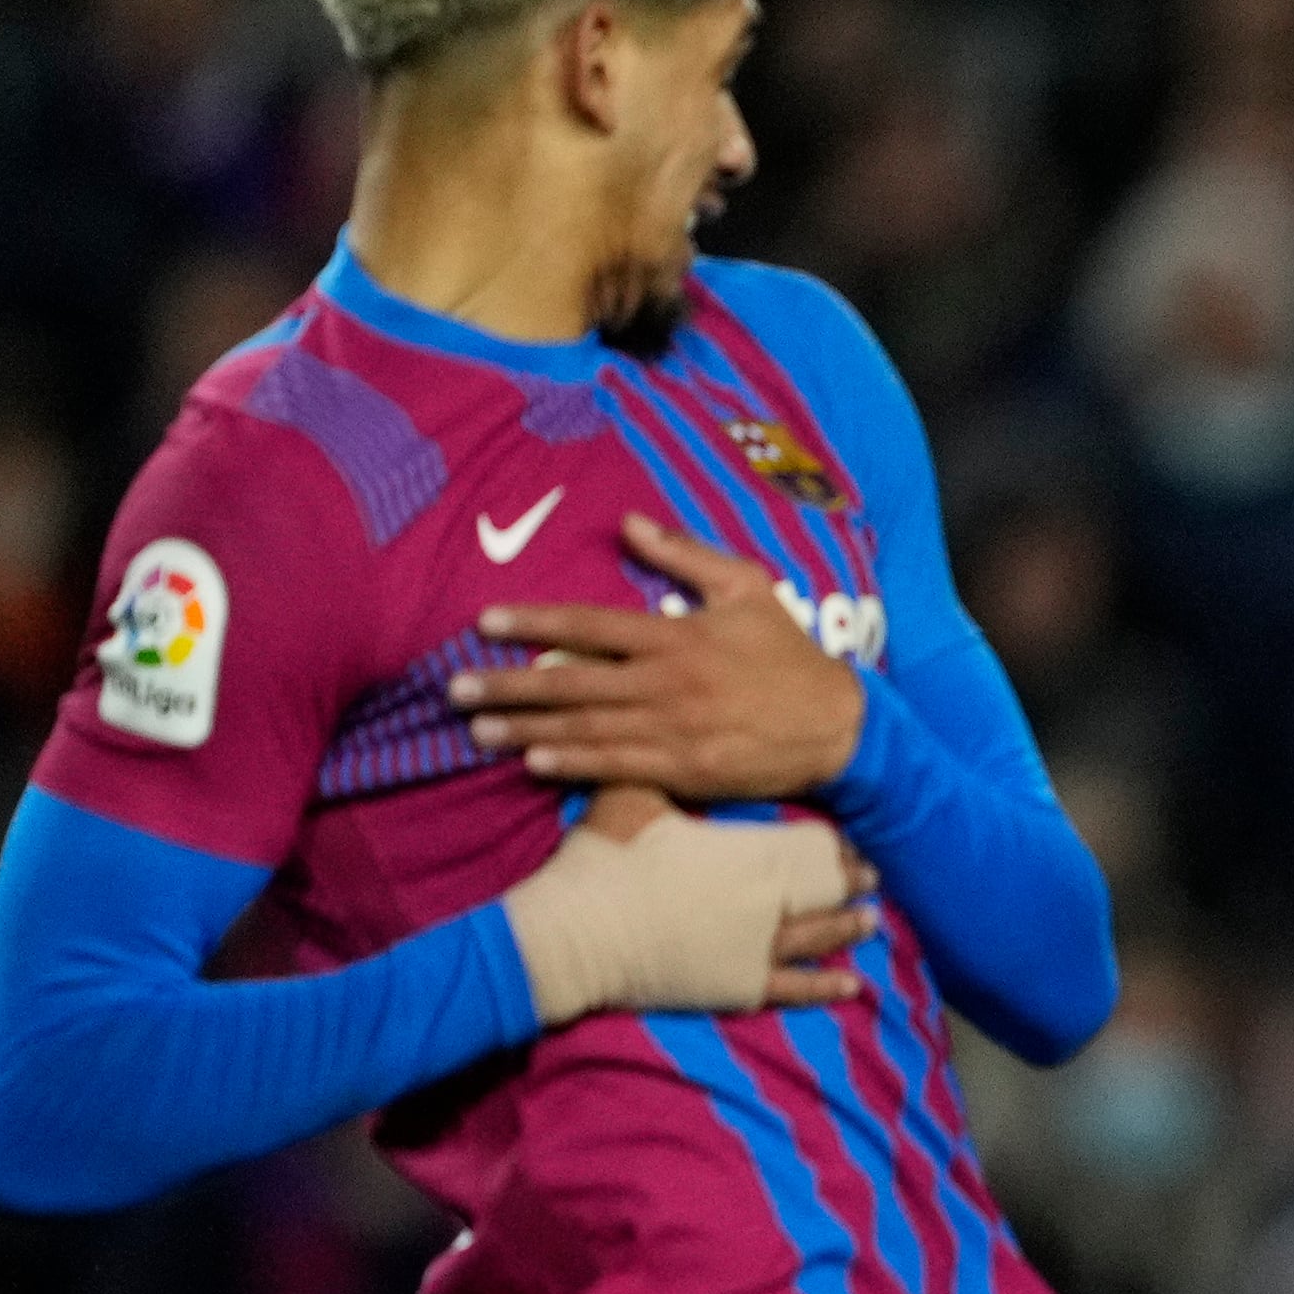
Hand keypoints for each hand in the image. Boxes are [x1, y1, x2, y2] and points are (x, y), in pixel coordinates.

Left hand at [453, 513, 867, 801]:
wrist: (838, 726)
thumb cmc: (789, 654)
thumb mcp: (747, 587)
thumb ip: (684, 555)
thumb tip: (627, 523)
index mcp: (676, 636)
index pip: (589, 626)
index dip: (533, 624)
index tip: (484, 623)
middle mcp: (666, 683)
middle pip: (572, 684)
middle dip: (509, 687)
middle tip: (454, 691)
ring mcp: (674, 731)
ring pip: (586, 729)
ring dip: (527, 731)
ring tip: (478, 731)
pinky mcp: (687, 770)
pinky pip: (619, 767)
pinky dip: (574, 766)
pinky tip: (534, 764)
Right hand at [505, 784, 878, 1022]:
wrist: (577, 932)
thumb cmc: (604, 859)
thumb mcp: (633, 796)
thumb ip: (663, 769)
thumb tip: (672, 737)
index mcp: (751, 853)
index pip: (813, 847)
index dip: (837, 846)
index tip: (853, 844)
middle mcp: (770, 902)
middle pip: (826, 890)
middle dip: (851, 883)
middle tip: (872, 877)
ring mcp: (759, 949)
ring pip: (820, 936)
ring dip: (849, 927)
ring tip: (872, 920)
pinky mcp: (740, 987)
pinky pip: (796, 989)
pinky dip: (826, 986)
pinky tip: (851, 986)